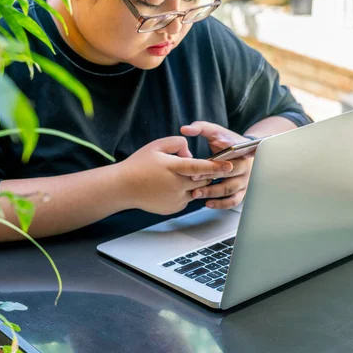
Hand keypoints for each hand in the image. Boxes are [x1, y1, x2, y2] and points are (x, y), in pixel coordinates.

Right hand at [118, 136, 233, 215]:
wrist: (123, 187)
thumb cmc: (138, 165)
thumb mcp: (156, 146)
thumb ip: (177, 143)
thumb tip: (189, 153)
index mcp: (173, 167)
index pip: (200, 167)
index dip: (216, 166)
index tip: (229, 165)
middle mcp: (177, 185)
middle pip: (202, 179)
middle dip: (204, 173)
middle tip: (195, 167)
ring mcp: (176, 199)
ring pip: (196, 190)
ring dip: (193, 183)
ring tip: (176, 177)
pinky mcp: (174, 208)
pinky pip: (187, 199)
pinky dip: (184, 192)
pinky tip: (168, 187)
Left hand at [181, 121, 254, 209]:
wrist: (245, 151)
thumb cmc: (227, 141)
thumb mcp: (216, 131)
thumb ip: (200, 128)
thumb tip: (185, 129)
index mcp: (241, 150)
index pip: (228, 157)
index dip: (214, 163)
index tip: (198, 166)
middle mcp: (246, 166)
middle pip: (229, 174)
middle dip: (210, 178)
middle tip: (193, 181)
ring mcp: (245, 180)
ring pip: (230, 189)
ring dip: (212, 193)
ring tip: (196, 194)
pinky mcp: (243, 191)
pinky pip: (234, 201)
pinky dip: (221, 204)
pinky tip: (207, 203)